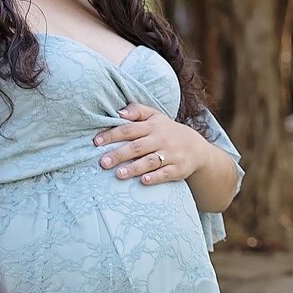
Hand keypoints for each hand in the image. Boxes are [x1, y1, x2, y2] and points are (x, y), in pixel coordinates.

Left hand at [95, 103, 210, 185]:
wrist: (196, 148)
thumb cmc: (167, 131)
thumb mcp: (155, 116)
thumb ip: (137, 111)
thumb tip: (118, 112)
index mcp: (153, 126)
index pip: (129, 129)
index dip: (112, 135)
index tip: (96, 142)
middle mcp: (161, 139)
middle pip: (137, 147)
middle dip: (119, 154)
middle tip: (103, 162)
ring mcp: (171, 154)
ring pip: (150, 161)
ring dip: (134, 168)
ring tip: (118, 174)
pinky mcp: (178, 168)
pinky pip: (166, 173)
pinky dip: (155, 177)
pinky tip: (144, 181)